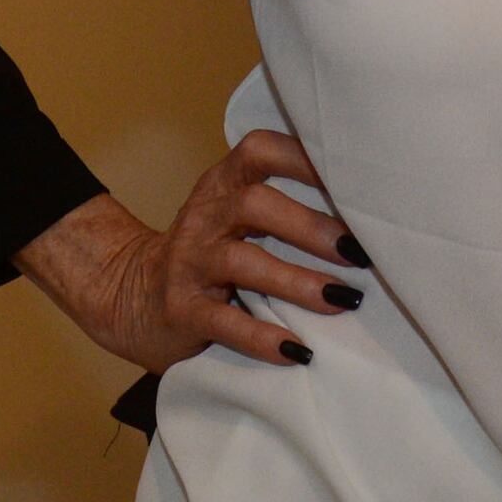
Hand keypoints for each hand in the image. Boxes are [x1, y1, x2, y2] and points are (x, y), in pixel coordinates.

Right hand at [13, 129, 368, 373]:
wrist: (130, 296)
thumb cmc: (209, 254)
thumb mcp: (235, 217)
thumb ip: (283, 204)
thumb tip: (371, 217)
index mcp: (224, 184)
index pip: (259, 151)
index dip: (302, 157)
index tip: (350, 176)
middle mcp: (206, 216)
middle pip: (255, 203)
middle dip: (311, 225)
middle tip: (358, 251)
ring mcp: (190, 263)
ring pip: (242, 262)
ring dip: (296, 280)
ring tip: (341, 299)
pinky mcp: (182, 310)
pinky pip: (223, 321)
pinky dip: (262, 337)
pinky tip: (297, 350)